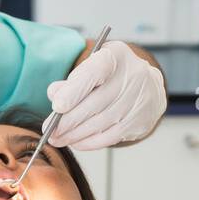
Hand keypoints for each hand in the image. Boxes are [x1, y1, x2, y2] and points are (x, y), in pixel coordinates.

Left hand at [45, 40, 165, 150]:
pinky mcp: (139, 122)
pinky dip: (89, 142)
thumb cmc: (112, 76)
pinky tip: (75, 142)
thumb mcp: (92, 68)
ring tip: (57, 139)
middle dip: (67, 120)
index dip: (74, 91)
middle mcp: (131, 76)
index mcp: (114, 56)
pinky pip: (109, 137)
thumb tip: (54, 94)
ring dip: (74, 135)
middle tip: (49, 130)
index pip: (93, 72)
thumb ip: (72, 80)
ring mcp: (137, 100)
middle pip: (94, 103)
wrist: (149, 87)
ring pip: (99, 123)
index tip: (57, 107)